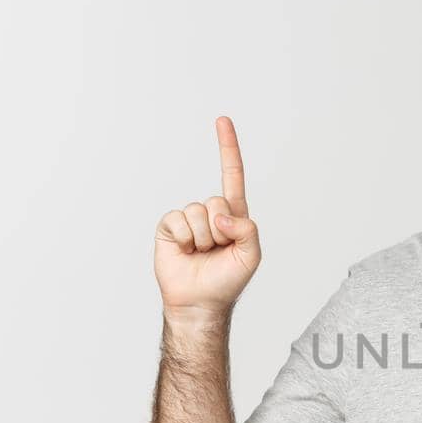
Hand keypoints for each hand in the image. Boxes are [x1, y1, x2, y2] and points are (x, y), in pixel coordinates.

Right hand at [154, 116, 262, 319]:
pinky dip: (184, 239)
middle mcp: (211, 213)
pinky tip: (185, 252)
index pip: (232, 175)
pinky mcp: (169, 227)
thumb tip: (221, 215)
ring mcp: (189, 219)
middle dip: (220, 229)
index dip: (227, 148)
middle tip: (217, 250)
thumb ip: (247, 229)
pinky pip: (177, 220)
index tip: (222, 120)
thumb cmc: (228, 280)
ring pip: (197, 212)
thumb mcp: (251, 255)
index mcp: (234, 215)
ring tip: (201, 254)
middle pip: (216, 201)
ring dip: (202, 238)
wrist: (199, 302)